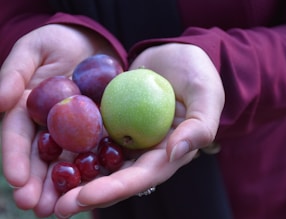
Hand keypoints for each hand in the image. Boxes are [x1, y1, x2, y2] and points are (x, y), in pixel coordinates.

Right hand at [0, 24, 118, 215]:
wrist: (93, 45)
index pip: (17, 137)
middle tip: (37, 208)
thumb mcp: (34, 49)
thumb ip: (13, 73)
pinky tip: (95, 186)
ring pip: (66, 160)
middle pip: (40, 157)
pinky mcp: (98, 129)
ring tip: (61, 209)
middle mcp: (48, 125)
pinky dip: (94, 168)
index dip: (15, 158)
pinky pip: (96, 149)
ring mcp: (74, 129)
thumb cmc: (59, 42)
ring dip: (63, 185)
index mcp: (26, 109)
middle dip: (37, 183)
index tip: (17, 180)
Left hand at [51, 43, 224, 217]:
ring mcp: (126, 135)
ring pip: (99, 161)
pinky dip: (72, 145)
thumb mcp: (207, 95)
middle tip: (57, 207)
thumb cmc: (198, 73)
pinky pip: (90, 133)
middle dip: (88, 193)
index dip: (115, 188)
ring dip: (74, 177)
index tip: (85, 198)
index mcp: (168, 151)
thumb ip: (200, 126)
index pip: (143, 175)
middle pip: (116, 176)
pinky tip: (48, 153)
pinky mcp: (111, 119)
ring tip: (45, 191)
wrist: (176, 54)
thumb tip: (175, 153)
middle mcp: (145, 150)